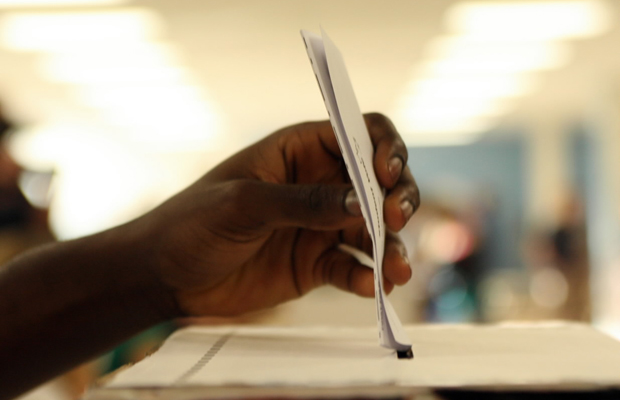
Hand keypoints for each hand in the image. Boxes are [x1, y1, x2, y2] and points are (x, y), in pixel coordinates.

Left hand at [141, 113, 419, 316]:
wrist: (165, 276)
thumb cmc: (192, 222)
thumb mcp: (243, 204)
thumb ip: (302, 202)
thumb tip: (360, 202)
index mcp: (300, 151)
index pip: (359, 133)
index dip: (384, 149)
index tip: (387, 176)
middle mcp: (318, 184)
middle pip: (379, 182)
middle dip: (397, 199)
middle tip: (395, 220)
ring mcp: (320, 225)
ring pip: (374, 229)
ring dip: (392, 246)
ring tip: (396, 269)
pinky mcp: (316, 263)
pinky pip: (352, 267)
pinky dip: (367, 276)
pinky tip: (371, 287)